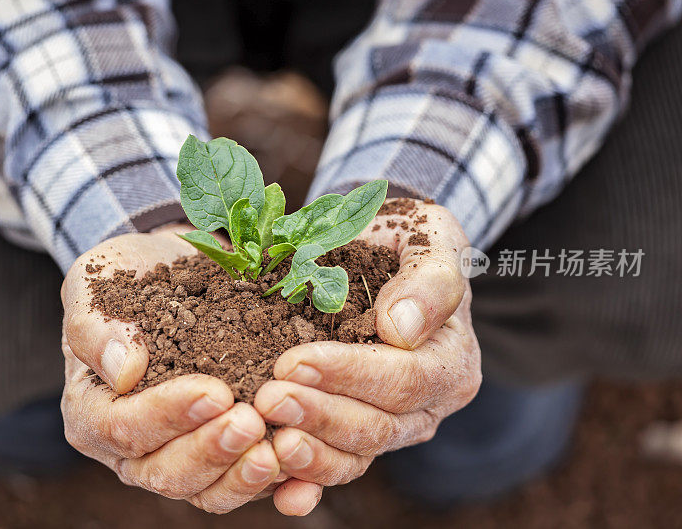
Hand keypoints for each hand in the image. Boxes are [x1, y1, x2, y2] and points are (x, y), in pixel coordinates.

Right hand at [61, 226, 279, 512]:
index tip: (214, 392)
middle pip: (167, 472)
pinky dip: (279, 483)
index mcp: (94, 414)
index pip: (125, 429)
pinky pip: (247, 482)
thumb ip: (99, 328)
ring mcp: (181, 457)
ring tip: (280, 448)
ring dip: (245, 475)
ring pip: (209, 490)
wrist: (171, 277)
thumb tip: (124, 370)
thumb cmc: (126, 280)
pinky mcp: (224, 457)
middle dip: (212, 450)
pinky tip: (304, 476)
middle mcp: (134, 450)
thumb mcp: (99, 286)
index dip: (169, 415)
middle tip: (251, 421)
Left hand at [253, 200, 481, 504]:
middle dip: (320, 415)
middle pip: (378, 426)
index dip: (349, 374)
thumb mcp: (429, 237)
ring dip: (310, 452)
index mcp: (451, 361)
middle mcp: (428, 404)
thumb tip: (401, 330)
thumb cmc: (404, 241)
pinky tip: (273, 481)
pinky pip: (336, 465)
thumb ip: (430, 279)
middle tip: (267, 399)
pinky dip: (305, 477)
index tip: (294, 361)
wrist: (378, 253)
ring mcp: (393, 426)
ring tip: (268, 439)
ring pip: (355, 454)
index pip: (404, 379)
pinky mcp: (358, 435)